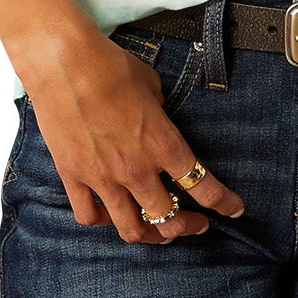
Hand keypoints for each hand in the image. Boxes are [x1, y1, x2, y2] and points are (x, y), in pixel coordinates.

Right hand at [12, 34, 246, 244]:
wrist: (64, 62)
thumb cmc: (111, 66)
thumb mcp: (152, 87)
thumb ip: (160, 114)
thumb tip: (158, 118)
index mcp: (163, 145)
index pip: (203, 187)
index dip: (224, 203)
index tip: (234, 210)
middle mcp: (136, 169)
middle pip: (169, 219)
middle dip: (188, 226)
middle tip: (195, 223)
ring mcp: (103, 178)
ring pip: (132, 230)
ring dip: (151, 235)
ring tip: (158, 232)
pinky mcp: (73, 177)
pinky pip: (89, 216)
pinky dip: (103, 221)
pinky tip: (110, 216)